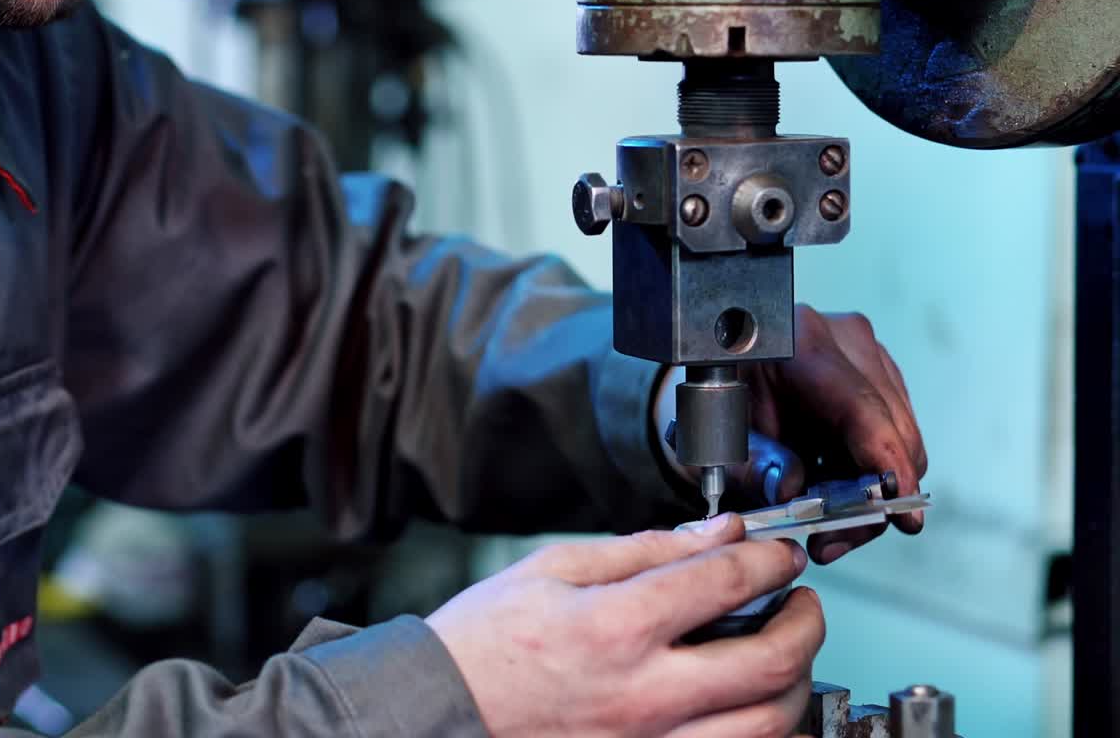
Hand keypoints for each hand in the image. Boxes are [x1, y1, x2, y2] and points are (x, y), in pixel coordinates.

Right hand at [428, 514, 823, 737]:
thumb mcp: (556, 567)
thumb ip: (643, 549)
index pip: (727, 582)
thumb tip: (713, 532)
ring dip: (794, 684)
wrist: (444, 713)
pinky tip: (754, 706)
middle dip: (806, 624)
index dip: (769, 558)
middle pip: (769, 665)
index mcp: (618, 626)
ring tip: (785, 654)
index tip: (781, 552)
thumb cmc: (489, 641)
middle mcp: (645, 695)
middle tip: (803, 602)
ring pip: (767, 727)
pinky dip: (763, 733)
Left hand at [655, 306, 928, 562]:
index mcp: (802, 342)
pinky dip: (867, 478)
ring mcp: (868, 357)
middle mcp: (846, 341)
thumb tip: (790, 491)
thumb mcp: (716, 436)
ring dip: (869, 495)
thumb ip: (750, 464)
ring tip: (822, 526)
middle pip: (891, 433)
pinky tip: (829, 494)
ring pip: (901, 443)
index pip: (862, 408)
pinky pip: (894, 441)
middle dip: (868, 501)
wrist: (712, 380)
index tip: (898, 512)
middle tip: (827, 542)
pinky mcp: (878, 378)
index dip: (886, 463)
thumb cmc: (712, 403)